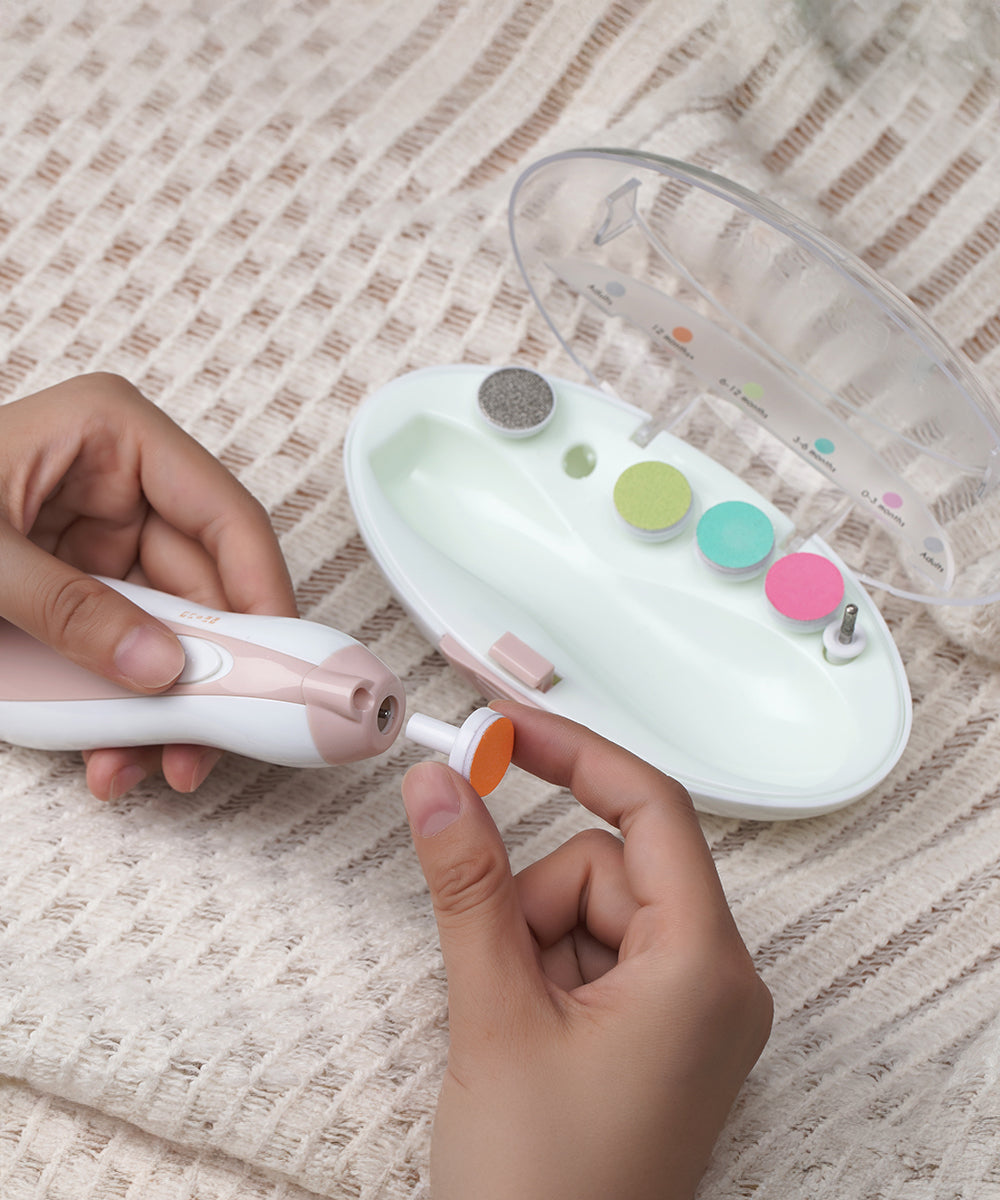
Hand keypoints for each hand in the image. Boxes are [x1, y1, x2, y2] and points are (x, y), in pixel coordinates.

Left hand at [0, 373, 296, 799]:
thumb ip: (70, 610)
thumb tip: (160, 670)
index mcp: (115, 437)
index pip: (225, 517)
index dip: (262, 593)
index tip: (276, 665)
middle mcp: (123, 486)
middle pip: (204, 589)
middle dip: (206, 676)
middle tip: (208, 743)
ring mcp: (101, 540)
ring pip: (170, 633)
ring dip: (165, 708)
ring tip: (151, 766)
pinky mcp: (79, 589)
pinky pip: (124, 653)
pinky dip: (120, 708)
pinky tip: (108, 754)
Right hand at [401, 701, 771, 1199]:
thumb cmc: (545, 1192)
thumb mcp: (494, 1017)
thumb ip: (467, 886)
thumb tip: (441, 785)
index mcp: (703, 968)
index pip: (650, 808)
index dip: (574, 753)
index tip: (505, 726)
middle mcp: (714, 981)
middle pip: (606, 864)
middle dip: (535, 902)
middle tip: (502, 983)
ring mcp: (687, 1008)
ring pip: (588, 907)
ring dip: (532, 946)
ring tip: (516, 1031)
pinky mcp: (657, 1030)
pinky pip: (590, 950)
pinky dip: (543, 972)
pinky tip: (530, 1041)